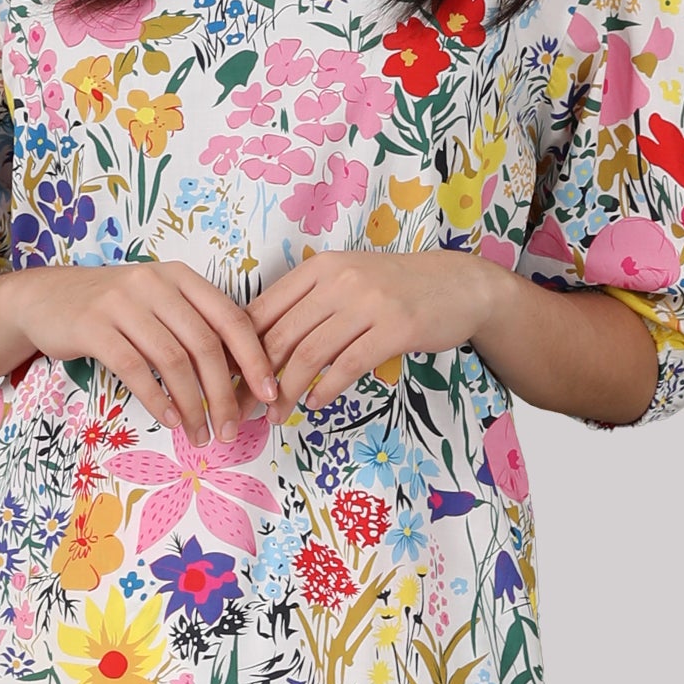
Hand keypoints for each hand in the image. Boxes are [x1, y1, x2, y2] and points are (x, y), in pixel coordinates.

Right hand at [11, 258, 277, 439]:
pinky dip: (157, 400)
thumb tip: (240, 375)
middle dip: (224, 395)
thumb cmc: (111, 308)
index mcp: (180, 277)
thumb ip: (194, 326)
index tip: (269, 394)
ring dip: (192, 405)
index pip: (231, 318)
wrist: (44, 298)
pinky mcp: (93, 326)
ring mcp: (122, 303)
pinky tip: (170, 419)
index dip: (255, 359)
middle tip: (231, 430)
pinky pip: (135, 370)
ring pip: (173, 361)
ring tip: (200, 434)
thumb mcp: (157, 302)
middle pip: (205, 345)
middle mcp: (155, 284)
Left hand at [248, 251, 499, 410]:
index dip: (239, 348)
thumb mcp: (348, 282)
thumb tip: (258, 347)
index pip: (264, 309)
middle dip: (255, 379)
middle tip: (242, 408)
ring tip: (276, 416)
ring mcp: (369, 302)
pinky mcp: (395, 328)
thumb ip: (308, 305)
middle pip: (281, 336)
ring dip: (287, 392)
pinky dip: (325, 390)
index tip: (225, 379)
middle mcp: (340, 280)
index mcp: (320, 268)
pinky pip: (347, 366)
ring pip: (310, 355)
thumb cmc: (396, 289)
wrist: (459, 285)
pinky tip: (314, 404)